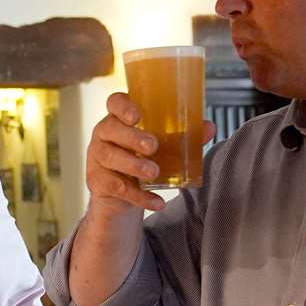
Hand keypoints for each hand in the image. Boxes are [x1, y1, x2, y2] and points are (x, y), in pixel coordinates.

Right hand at [85, 93, 214, 215]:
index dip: (123, 106)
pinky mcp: (97, 181)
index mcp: (119, 119)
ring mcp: (97, 158)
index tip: (137, 116)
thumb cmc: (140, 158)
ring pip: (111, 158)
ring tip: (154, 173)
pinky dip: (139, 197)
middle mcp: (103, 135)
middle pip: (111, 129)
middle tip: (153, 146)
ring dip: (133, 165)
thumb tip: (209, 127)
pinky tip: (157, 202)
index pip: (114, 103)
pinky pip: (116, 188)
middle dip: (132, 137)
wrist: (121, 194)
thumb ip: (183, 135)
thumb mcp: (160, 146)